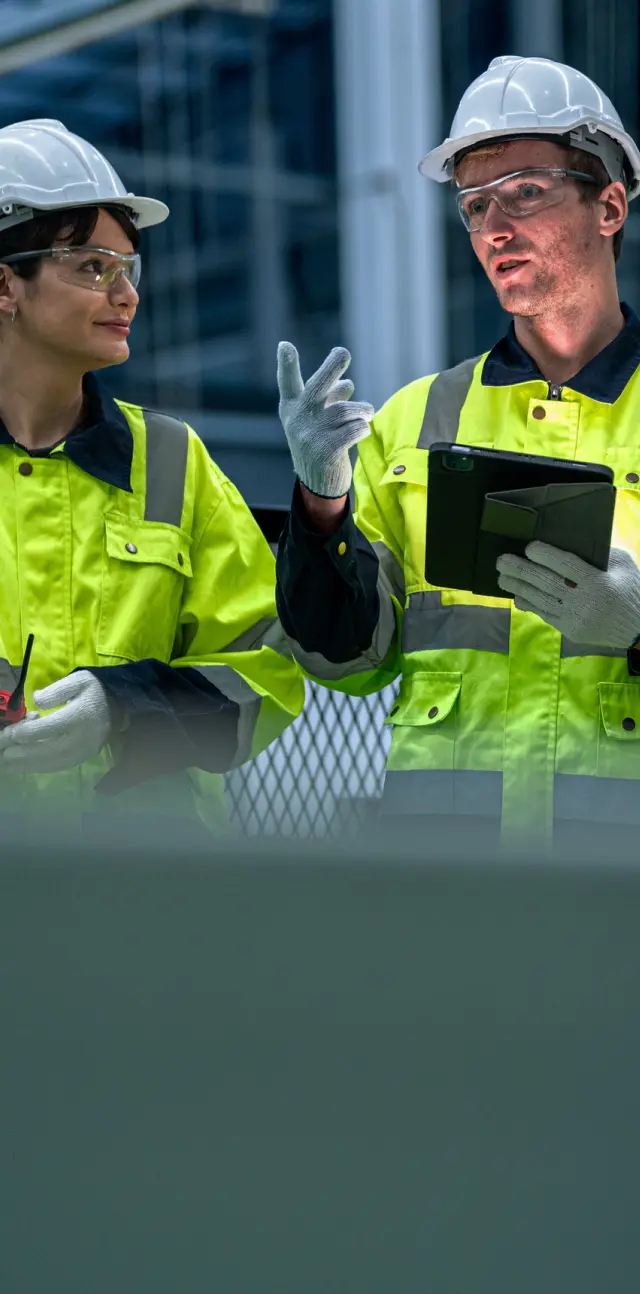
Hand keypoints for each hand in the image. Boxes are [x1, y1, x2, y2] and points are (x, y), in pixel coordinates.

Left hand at [0, 670, 110, 773]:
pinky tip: (26, 766)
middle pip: (48, 749)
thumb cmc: (94, 690)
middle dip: (23, 752)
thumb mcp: (77, 680)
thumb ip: (56, 690)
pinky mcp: (84, 758)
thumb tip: (36, 701)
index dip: (25, 732)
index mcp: (80, 715)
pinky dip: (41, 768)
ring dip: (28, 765)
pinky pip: (60, 766)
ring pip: (53, 762)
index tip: (9, 733)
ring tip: (9, 764)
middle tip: (3, 753)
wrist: (120, 706)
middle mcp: (83, 737)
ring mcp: (84, 750)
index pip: (49, 728)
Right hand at [277, 341, 373, 497]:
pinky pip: (354, 430)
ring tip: (367, 413)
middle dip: (331, 366)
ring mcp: (310, 436)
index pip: (288, 383)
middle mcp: (297, 420)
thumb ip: (330, 399)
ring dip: (362, 410)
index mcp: (291, 408)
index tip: (285, 345)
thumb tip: (348, 383)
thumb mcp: (318, 419)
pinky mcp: (326, 451)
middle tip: (343, 352)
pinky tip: (362, 431)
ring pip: (345, 410)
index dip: (287, 364)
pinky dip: (362, 428)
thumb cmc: (319, 442)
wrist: (317, 484)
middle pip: (317, 387)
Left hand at [496, 541, 639, 647]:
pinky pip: (544, 615)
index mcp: (598, 582)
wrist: (637, 628)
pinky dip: (529, 604)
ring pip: (540, 600)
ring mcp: (574, 618)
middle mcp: (584, 602)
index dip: (545, 556)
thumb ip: (601, 554)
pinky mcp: (569, 630)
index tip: (529, 547)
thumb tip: (573, 543)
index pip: (566, 566)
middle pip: (546, 582)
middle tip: (502, 561)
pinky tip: (516, 596)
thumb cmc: (630, 590)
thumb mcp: (623, 566)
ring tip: (502, 577)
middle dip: (521, 570)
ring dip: (518, 587)